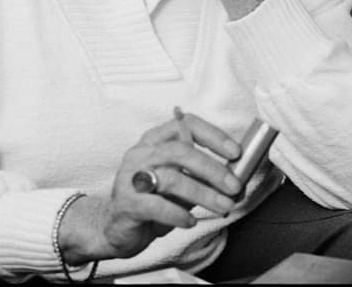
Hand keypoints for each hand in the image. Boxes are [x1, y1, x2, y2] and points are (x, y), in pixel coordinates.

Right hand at [99, 112, 241, 259]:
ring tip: (223, 207)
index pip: (185, 124)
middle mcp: (142, 152)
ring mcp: (132, 176)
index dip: (213, 135)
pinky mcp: (127, 203)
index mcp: (154, 140)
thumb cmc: (152, 200)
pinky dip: (178, 214)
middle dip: (212, 169)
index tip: (236, 152)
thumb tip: (233, 177)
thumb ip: (199, 175)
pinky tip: (190, 221)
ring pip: (172, 178)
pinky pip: (157, 205)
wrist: (116, 227)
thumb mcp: (177, 182)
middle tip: (234, 186)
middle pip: (181, 151)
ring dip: (203, 193)